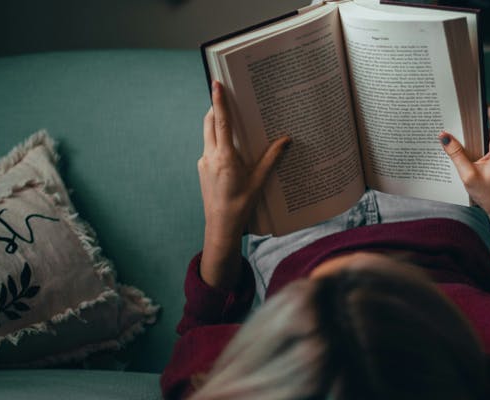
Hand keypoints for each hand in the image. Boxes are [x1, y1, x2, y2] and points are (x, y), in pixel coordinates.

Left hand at [198, 81, 289, 287]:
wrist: (220, 226)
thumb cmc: (241, 205)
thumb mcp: (260, 181)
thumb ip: (271, 158)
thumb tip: (286, 140)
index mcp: (225, 156)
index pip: (221, 121)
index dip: (219, 101)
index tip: (216, 83)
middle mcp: (210, 156)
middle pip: (210, 123)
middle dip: (216, 108)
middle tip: (225, 96)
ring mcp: (204, 162)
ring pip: (208, 135)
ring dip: (216, 124)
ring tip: (231, 120)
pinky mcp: (202, 169)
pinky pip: (209, 148)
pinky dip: (217, 141)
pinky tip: (231, 148)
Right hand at [440, 106, 489, 223]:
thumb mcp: (468, 176)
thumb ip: (456, 154)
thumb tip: (443, 136)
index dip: (484, 106)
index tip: (470, 106)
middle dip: (476, 127)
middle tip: (460, 130)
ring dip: (480, 139)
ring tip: (467, 149)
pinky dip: (486, 147)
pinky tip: (475, 158)